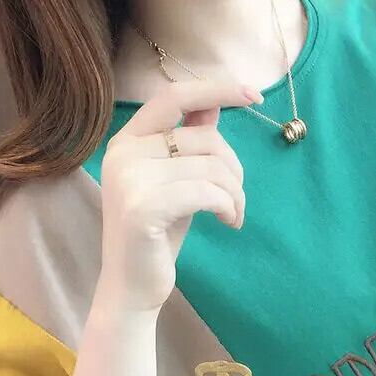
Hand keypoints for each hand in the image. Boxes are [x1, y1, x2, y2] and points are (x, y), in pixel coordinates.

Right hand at [96, 78, 262, 312]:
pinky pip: (207, 191)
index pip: (173, 97)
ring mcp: (129, 179)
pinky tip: (229, 223)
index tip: (253, 94)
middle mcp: (122, 153)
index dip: (216, 89)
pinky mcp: (143, 207)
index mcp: (127, 141)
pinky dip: (229, 206)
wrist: (132, 287)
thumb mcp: (178, 181)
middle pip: (205, 138)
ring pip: (212, 166)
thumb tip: (216, 101)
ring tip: (233, 214)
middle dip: (235, 169)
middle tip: (237, 200)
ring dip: (235, 194)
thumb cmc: (159, 234)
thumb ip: (190, 141)